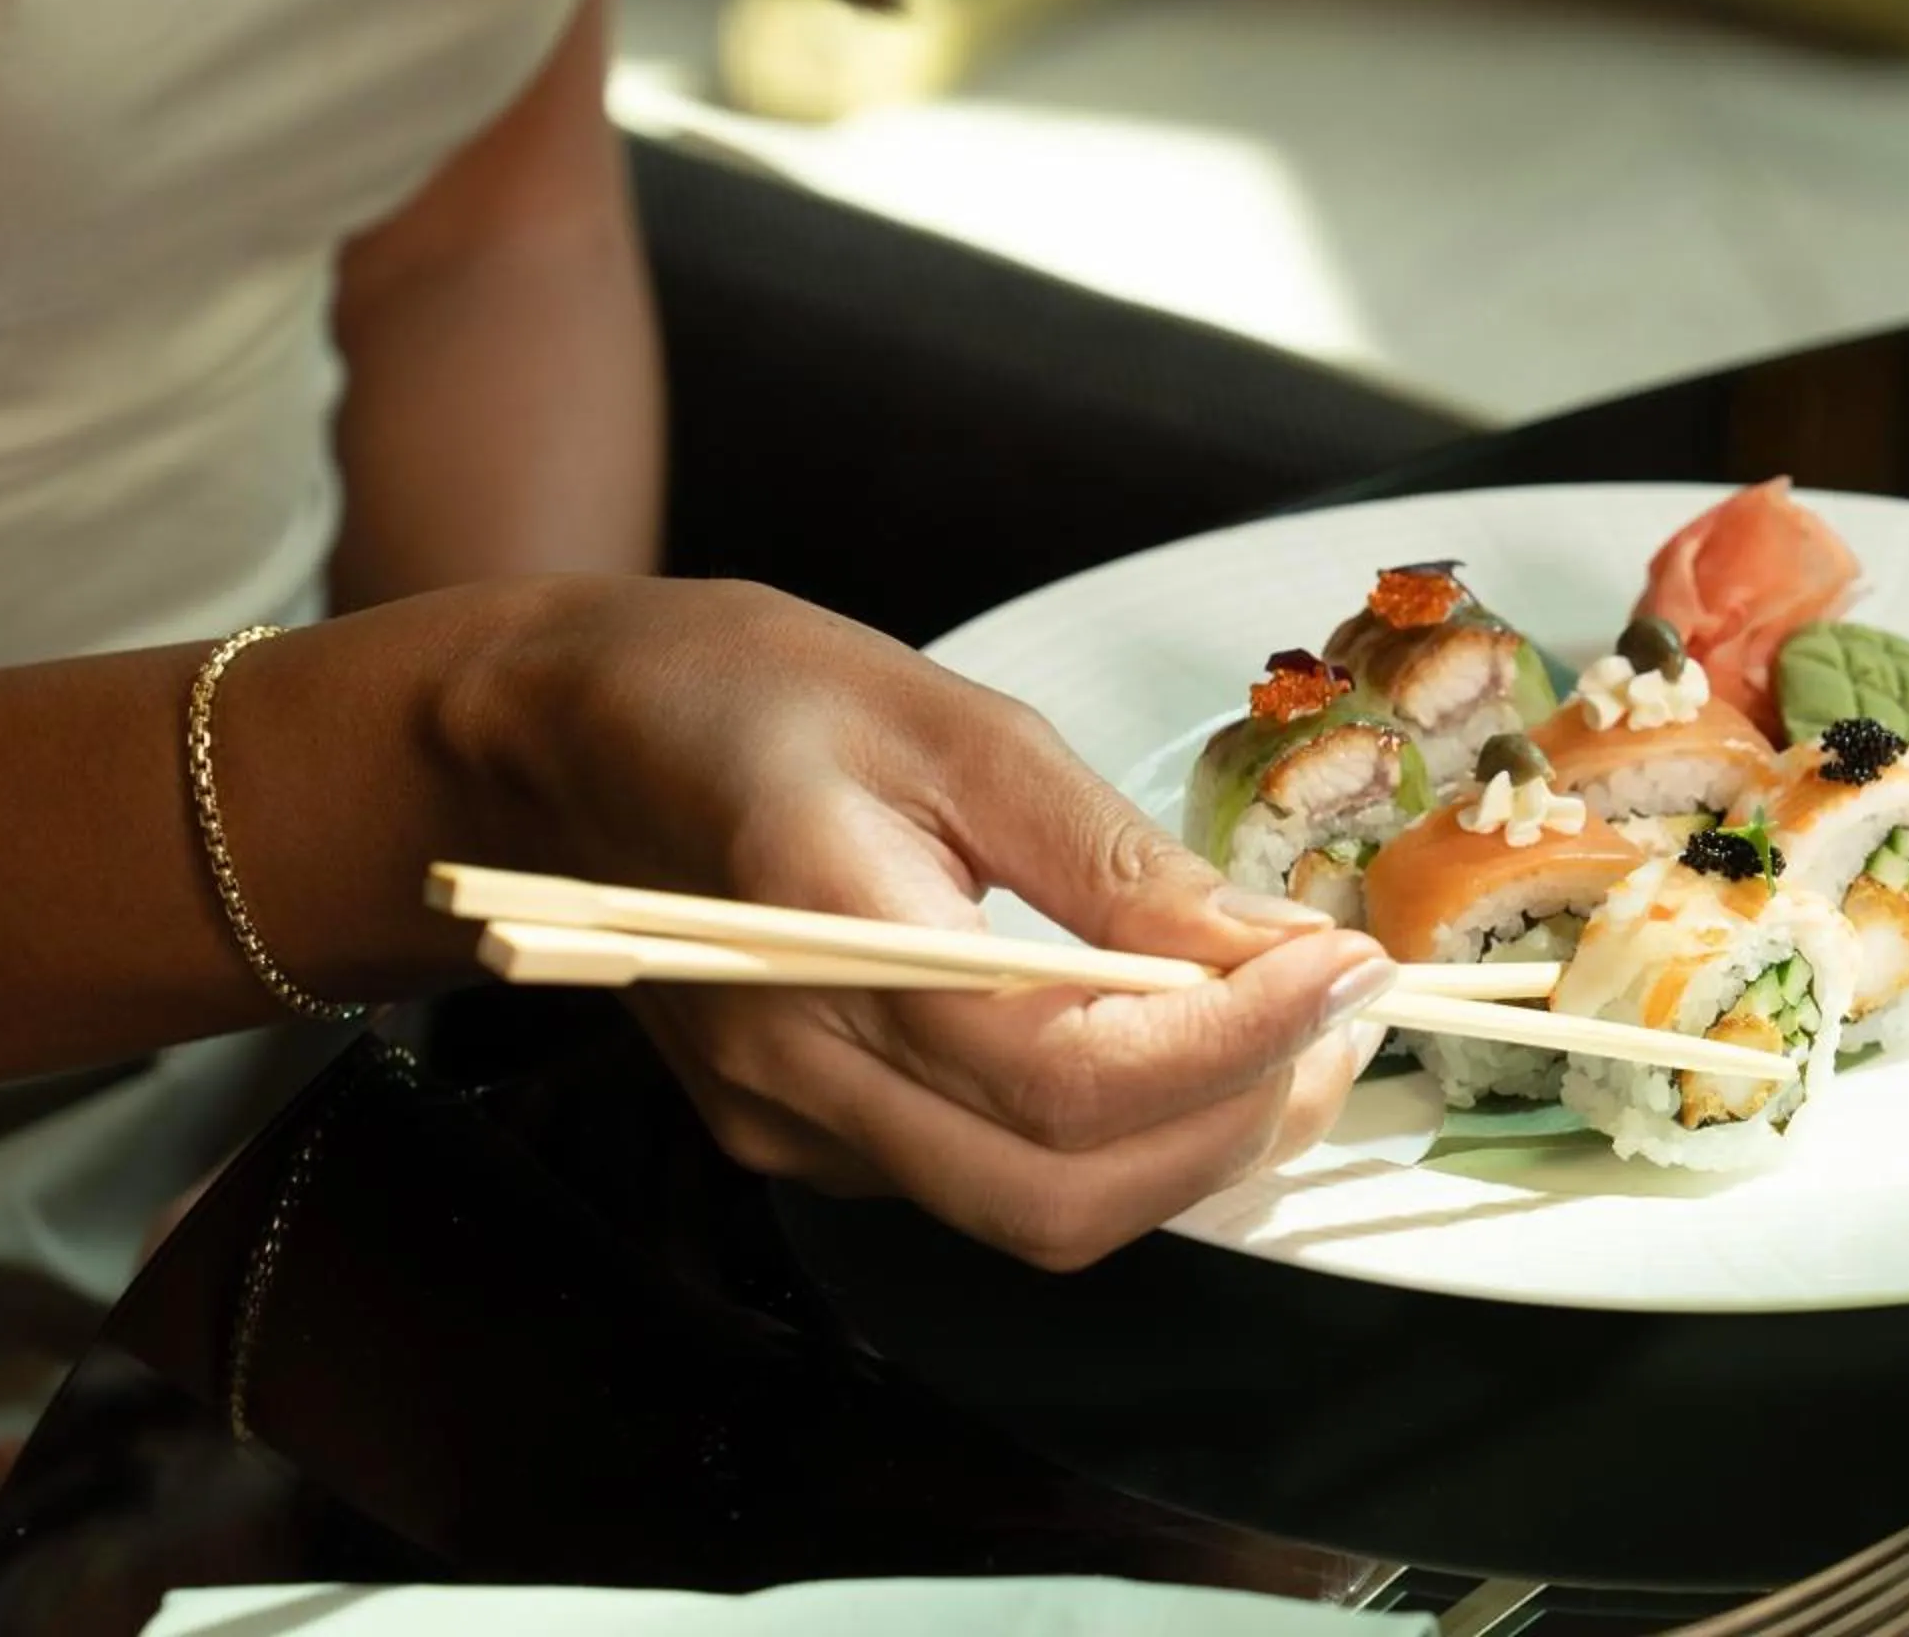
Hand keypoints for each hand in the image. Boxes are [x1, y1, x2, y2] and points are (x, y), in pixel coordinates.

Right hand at [464, 580, 1397, 1268]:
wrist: (561, 744)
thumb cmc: (743, 693)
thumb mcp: (948, 721)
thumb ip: (1109, 856)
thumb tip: (1271, 947)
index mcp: (823, 948)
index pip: (1065, 1079)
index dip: (1230, 1045)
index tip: (1347, 968)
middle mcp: (801, 1081)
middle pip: (1062, 1197)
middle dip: (1233, 1124)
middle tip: (1342, 1014)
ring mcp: (797, 1131)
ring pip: (1038, 1215)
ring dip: (1191, 1143)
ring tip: (1285, 1025)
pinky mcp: (809, 1142)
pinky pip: (993, 1181)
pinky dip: (1115, 1136)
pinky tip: (1169, 1039)